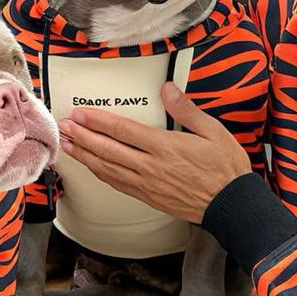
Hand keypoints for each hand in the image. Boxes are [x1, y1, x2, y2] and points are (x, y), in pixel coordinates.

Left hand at [57, 83, 249, 223]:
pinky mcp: (148, 197)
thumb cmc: (225, 168)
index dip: (97, 121)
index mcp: (165, 147)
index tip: (80, 113)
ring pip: (108, 169)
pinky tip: (91, 167)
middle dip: (82, 137)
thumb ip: (186, 109)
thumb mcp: (213, 131)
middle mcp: (151, 167)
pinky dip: (100, 174)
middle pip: (108, 150)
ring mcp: (147, 184)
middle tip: (64, 126)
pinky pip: (117, 184)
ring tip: (68, 145)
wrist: (232, 206)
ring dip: (85, 156)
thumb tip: (167, 88)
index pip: (123, 130)